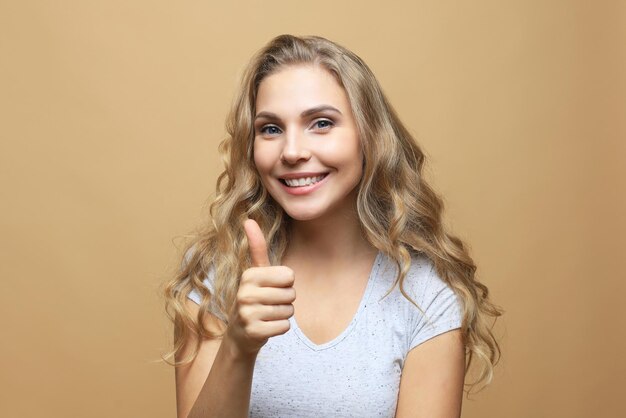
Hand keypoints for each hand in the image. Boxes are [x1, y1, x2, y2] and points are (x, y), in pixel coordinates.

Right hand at [225, 219, 295, 357]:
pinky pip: (285, 326)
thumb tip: (249, 219)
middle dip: (286, 300)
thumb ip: (256, 247)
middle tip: (269, 304)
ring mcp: (248, 313)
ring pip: (289, 311)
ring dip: (283, 314)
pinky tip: (267, 326)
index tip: (271, 288)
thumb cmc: (254, 298)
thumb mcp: (255, 272)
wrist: (240, 333)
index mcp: (249, 275)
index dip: (286, 283)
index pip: (289, 275)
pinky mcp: (254, 331)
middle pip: (291, 293)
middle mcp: (245, 293)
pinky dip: (280, 328)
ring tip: (267, 315)